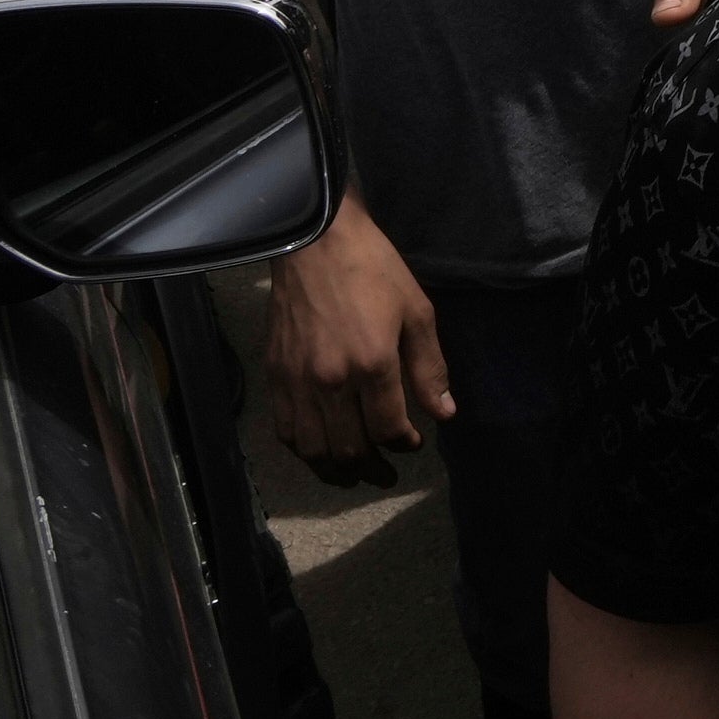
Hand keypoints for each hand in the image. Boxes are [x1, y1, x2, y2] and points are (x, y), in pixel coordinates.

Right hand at [258, 194, 454, 479]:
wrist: (315, 244)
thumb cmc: (373, 271)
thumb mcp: (417, 312)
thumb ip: (429, 367)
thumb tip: (445, 413)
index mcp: (371, 364)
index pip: (388, 428)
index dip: (404, 443)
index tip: (414, 443)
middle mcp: (330, 382)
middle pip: (349, 449)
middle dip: (372, 469)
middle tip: (385, 474)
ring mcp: (297, 382)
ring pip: (313, 450)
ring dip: (336, 471)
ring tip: (354, 475)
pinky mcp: (274, 377)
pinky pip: (286, 431)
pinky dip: (304, 451)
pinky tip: (319, 451)